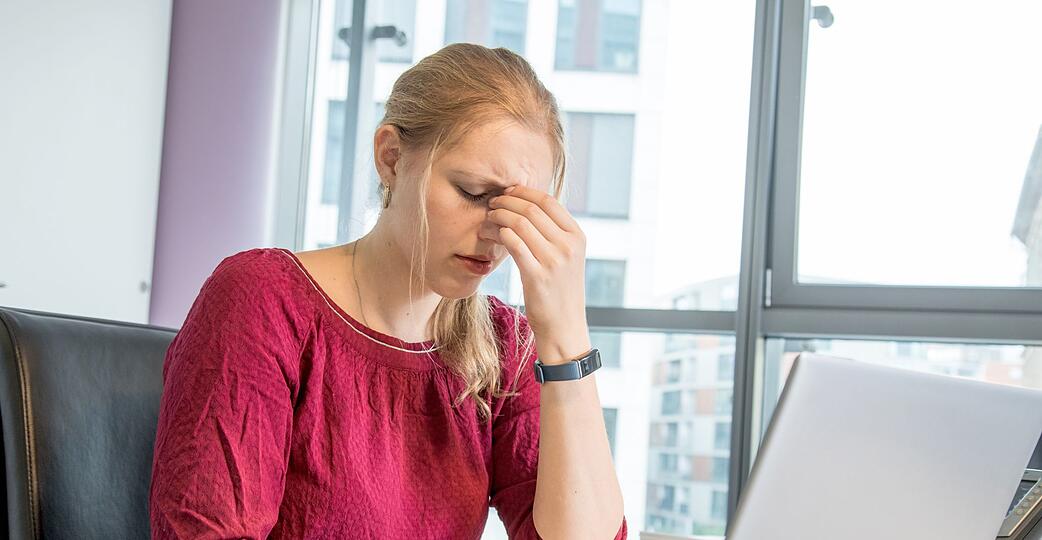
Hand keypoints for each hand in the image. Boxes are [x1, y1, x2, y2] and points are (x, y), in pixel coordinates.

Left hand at [486, 184, 588, 351]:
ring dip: (499, 216)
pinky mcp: (537, 275)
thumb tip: (528, 208)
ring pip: (520, 223)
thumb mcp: (567, 258)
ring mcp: (554, 260)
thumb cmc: (560, 291)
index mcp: (577, 236)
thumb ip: (554, 234)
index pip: (548, 201)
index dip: (524, 192)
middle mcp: (568, 245)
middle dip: (507, 201)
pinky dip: (499, 233)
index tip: (508, 192)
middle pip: (531, 209)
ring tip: (488, 219)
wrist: (564, 326)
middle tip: (492, 204)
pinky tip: (490, 235)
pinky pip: (513, 243)